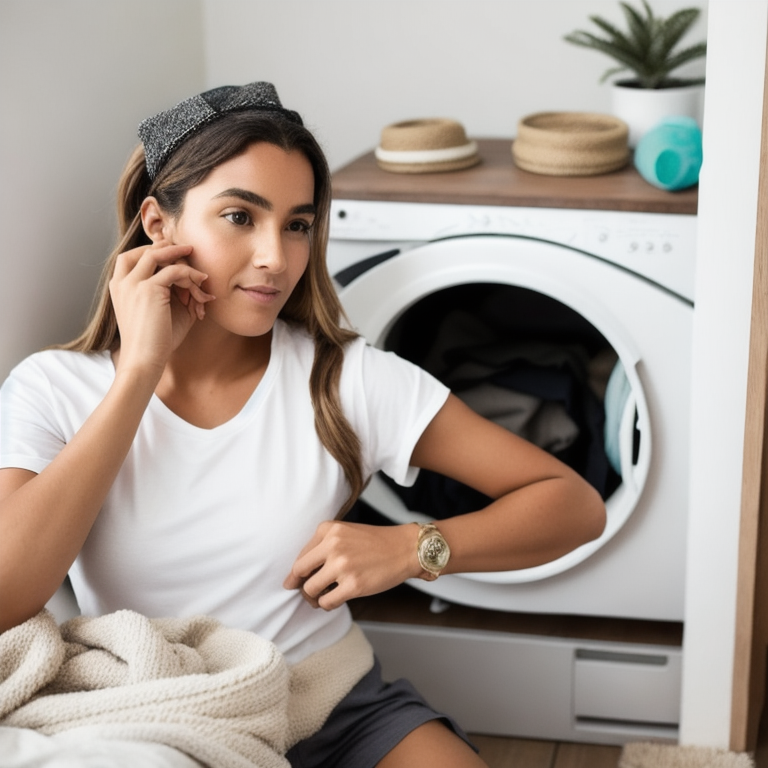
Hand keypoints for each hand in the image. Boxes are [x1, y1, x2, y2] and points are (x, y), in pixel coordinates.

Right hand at [109, 243, 214, 374]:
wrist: (145, 360)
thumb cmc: (156, 340)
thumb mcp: (164, 311)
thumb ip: (174, 291)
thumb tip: (195, 278)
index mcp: (119, 287)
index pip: (132, 256)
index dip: (154, 251)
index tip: (175, 254)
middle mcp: (122, 282)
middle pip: (146, 251)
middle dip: (169, 249)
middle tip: (190, 251)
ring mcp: (133, 284)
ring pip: (160, 256)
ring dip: (184, 264)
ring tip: (201, 276)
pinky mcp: (148, 289)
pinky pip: (175, 271)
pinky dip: (191, 277)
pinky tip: (202, 288)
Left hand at [284, 521, 420, 609]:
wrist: (405, 548)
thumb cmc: (376, 542)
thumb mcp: (345, 532)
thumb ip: (323, 547)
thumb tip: (299, 574)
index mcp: (328, 530)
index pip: (301, 556)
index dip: (296, 573)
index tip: (293, 582)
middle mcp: (333, 545)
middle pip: (300, 573)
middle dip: (301, 587)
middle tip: (308, 593)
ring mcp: (342, 565)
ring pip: (311, 590)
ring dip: (314, 598)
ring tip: (323, 598)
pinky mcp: (353, 585)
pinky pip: (327, 602)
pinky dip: (328, 605)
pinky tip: (336, 600)